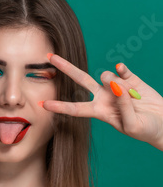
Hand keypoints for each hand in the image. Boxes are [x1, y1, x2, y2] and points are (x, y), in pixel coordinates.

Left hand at [42, 54, 162, 149]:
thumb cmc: (146, 130)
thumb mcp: (132, 125)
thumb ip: (122, 107)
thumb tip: (115, 84)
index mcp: (99, 111)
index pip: (75, 108)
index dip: (59, 107)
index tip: (42, 104)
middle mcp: (103, 96)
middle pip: (80, 79)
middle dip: (65, 67)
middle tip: (49, 57)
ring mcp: (115, 86)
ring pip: (105, 75)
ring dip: (113, 82)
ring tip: (129, 96)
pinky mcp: (130, 78)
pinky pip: (121, 70)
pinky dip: (122, 71)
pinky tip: (123, 72)